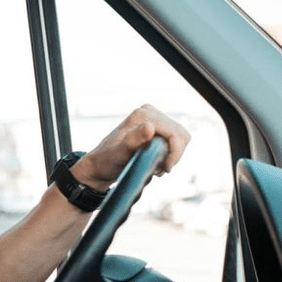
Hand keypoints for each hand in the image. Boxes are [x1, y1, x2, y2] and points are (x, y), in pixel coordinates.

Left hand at [71, 104, 190, 191]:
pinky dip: (170, 154)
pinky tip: (155, 161)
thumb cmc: (107, 160)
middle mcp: (149, 112)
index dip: (175, 153)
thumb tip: (151, 127)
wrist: (100, 165)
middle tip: (158, 169)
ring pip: (181, 139)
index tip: (164, 169)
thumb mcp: (119, 153)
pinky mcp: (156, 128)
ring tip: (155, 166)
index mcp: (143, 115)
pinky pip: (175, 141)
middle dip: (174, 155)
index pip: (175, 133)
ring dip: (172, 155)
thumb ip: (134, 140)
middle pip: (181, 135)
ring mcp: (153, 119)